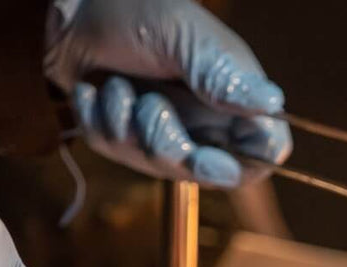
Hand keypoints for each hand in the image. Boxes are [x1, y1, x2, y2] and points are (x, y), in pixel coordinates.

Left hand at [44, 0, 291, 186]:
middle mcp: (207, 120)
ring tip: (118, 84)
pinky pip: (118, 155)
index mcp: (234, 95)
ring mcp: (168, 133)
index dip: (245, 163)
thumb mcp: (183, 38)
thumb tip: (273, 103)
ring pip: (159, 167)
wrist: (74, 11)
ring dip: (128, 125)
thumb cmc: (136, 11)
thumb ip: (223, 76)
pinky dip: (101, 122)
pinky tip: (98, 91)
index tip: (208, 156)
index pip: (265, 149)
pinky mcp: (130, 140)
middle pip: (208, 171)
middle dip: (170, 145)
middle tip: (150, 106)